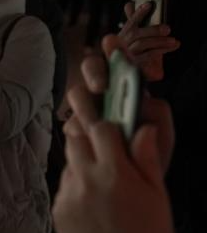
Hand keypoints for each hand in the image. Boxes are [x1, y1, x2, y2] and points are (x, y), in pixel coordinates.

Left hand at [54, 95, 174, 232]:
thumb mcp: (158, 195)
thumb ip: (146, 157)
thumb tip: (142, 128)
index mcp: (114, 172)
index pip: (100, 128)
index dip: (110, 129)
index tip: (117, 136)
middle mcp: (85, 180)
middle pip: (76, 141)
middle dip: (90, 143)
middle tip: (107, 158)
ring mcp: (67, 196)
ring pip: (69, 166)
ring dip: (82, 168)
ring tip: (103, 189)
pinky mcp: (57, 213)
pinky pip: (63, 190)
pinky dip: (75, 192)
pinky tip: (94, 208)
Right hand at [66, 35, 174, 170]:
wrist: (129, 190)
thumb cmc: (148, 159)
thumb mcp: (163, 138)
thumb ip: (159, 117)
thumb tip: (144, 99)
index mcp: (131, 92)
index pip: (122, 64)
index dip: (115, 49)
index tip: (110, 42)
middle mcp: (106, 96)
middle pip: (92, 69)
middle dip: (94, 73)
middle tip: (99, 87)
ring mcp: (88, 112)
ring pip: (77, 94)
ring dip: (83, 104)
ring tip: (93, 123)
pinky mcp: (74, 131)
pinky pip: (70, 123)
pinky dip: (77, 129)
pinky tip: (86, 140)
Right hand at [118, 1, 178, 80]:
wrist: (135, 71)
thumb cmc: (136, 50)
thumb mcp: (135, 35)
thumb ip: (133, 20)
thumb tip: (129, 4)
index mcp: (124, 34)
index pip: (131, 21)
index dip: (139, 13)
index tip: (149, 4)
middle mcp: (123, 43)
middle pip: (135, 33)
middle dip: (152, 29)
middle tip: (168, 29)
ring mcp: (127, 53)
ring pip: (142, 44)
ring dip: (160, 41)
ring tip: (174, 41)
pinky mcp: (133, 63)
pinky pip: (147, 55)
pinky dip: (160, 50)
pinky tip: (170, 48)